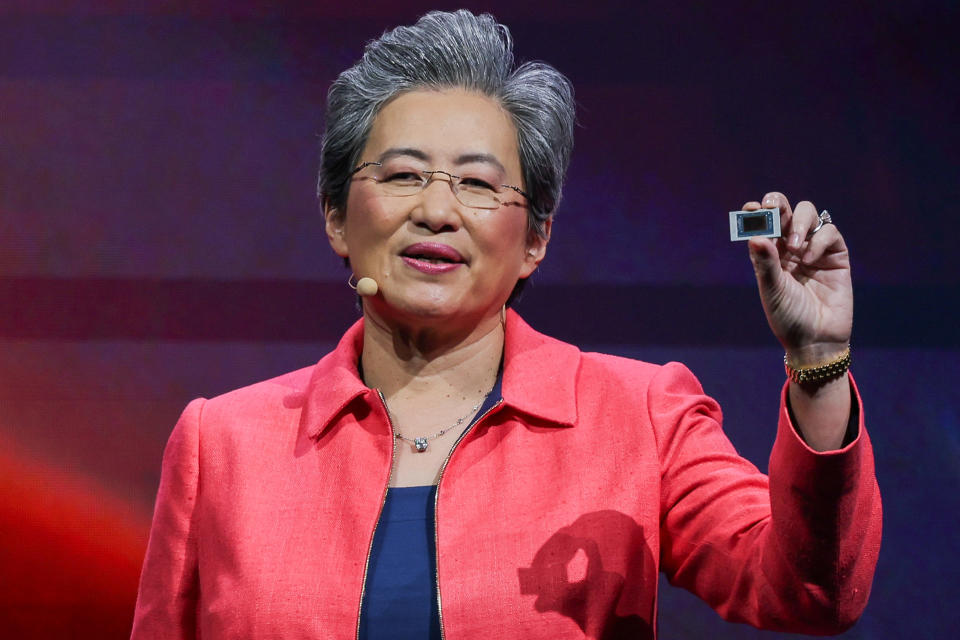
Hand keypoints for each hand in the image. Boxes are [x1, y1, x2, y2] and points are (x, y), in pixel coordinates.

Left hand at [743, 192, 851, 365]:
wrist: (816, 339)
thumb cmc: (788, 317)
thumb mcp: (772, 290)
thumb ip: (765, 263)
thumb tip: (754, 236)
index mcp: (770, 254)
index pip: (763, 224)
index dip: (757, 212)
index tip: (750, 209)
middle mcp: (790, 247)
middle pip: (786, 211)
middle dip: (778, 204)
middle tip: (773, 208)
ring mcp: (814, 249)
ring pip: (809, 214)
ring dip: (800, 222)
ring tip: (795, 246)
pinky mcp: (836, 255)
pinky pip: (829, 232)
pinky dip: (819, 240)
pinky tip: (810, 259)